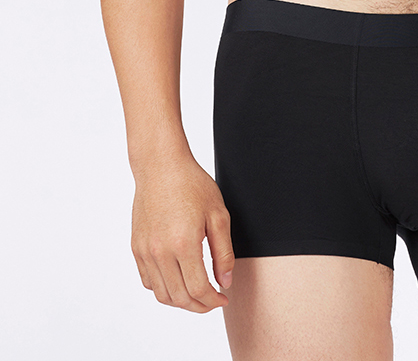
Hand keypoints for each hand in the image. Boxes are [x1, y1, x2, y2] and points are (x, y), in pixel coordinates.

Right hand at [130, 152, 234, 312]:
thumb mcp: (218, 215)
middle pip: (179, 298)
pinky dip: (164, 289)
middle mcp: (160, 252)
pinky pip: (148, 280)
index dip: (214, 300)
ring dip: (181, 302)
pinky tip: (179, 281)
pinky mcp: (136, 247)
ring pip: (161, 294)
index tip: (224, 298)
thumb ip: (223, 252)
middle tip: (213, 301)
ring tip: (198, 295)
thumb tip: (225, 281)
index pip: (198, 289)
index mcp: (183, 244)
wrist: (161, 166)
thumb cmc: (192, 185)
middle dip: (199, 306)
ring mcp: (144, 251)